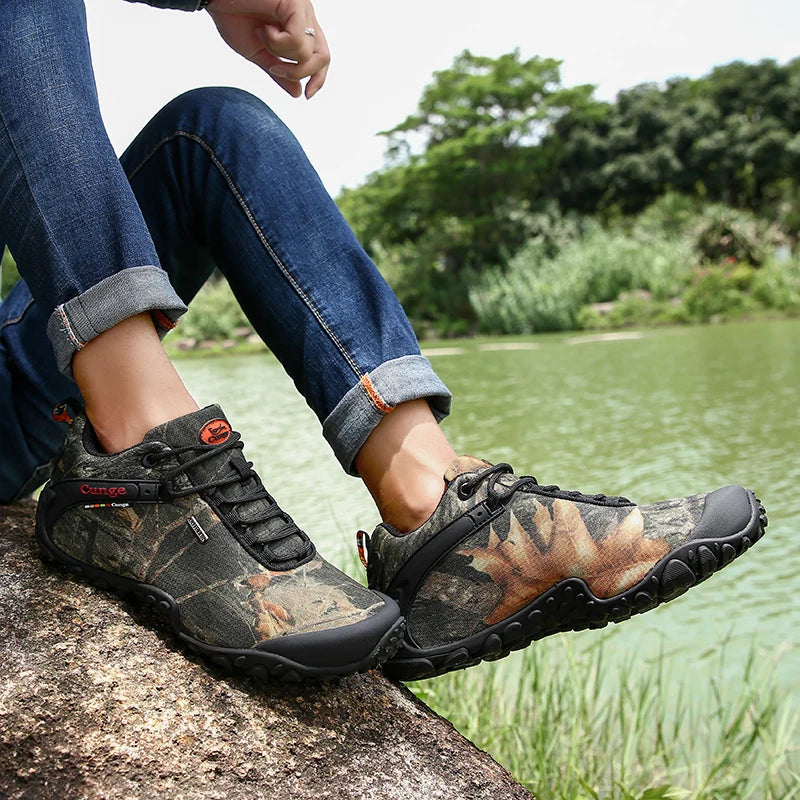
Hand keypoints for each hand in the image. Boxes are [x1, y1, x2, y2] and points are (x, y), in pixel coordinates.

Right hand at [205, 0, 328, 98]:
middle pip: (322, 58)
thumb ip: (278, 72)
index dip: (318, 78)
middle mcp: (304, 17)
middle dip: (300, 73)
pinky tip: (264, 29)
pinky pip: (296, 39)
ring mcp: (301, 10)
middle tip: (275, 67)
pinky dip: (277, 42)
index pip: (322, 57)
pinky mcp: (295, 3)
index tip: (306, 94)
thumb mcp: (258, 53)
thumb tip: (297, 93)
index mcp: (299, 28)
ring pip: (307, 53)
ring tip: (262, 36)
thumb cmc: (232, 16)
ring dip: (280, 53)